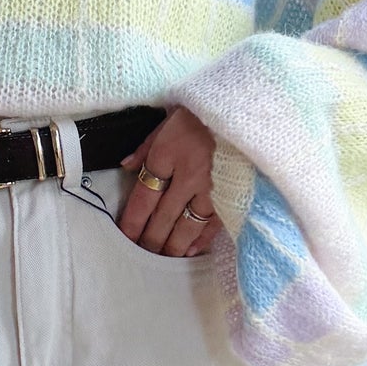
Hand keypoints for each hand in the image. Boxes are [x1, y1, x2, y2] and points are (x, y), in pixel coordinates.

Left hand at [117, 104, 223, 256]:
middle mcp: (188, 175)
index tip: (125, 235)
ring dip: (173, 244)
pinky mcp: (232, 194)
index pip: (144, 196)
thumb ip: (146, 146)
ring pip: (188, 225)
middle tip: (140, 254)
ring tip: (162, 257)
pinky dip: (201, 239)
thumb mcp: (167, 120)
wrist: (242, 108)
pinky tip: (190, 250)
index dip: (132, 220)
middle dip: (150, 238)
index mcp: (168, 153)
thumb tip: (125, 166)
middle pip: (163, 216)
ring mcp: (212, 188)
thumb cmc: (201, 112)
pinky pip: (214, 222)